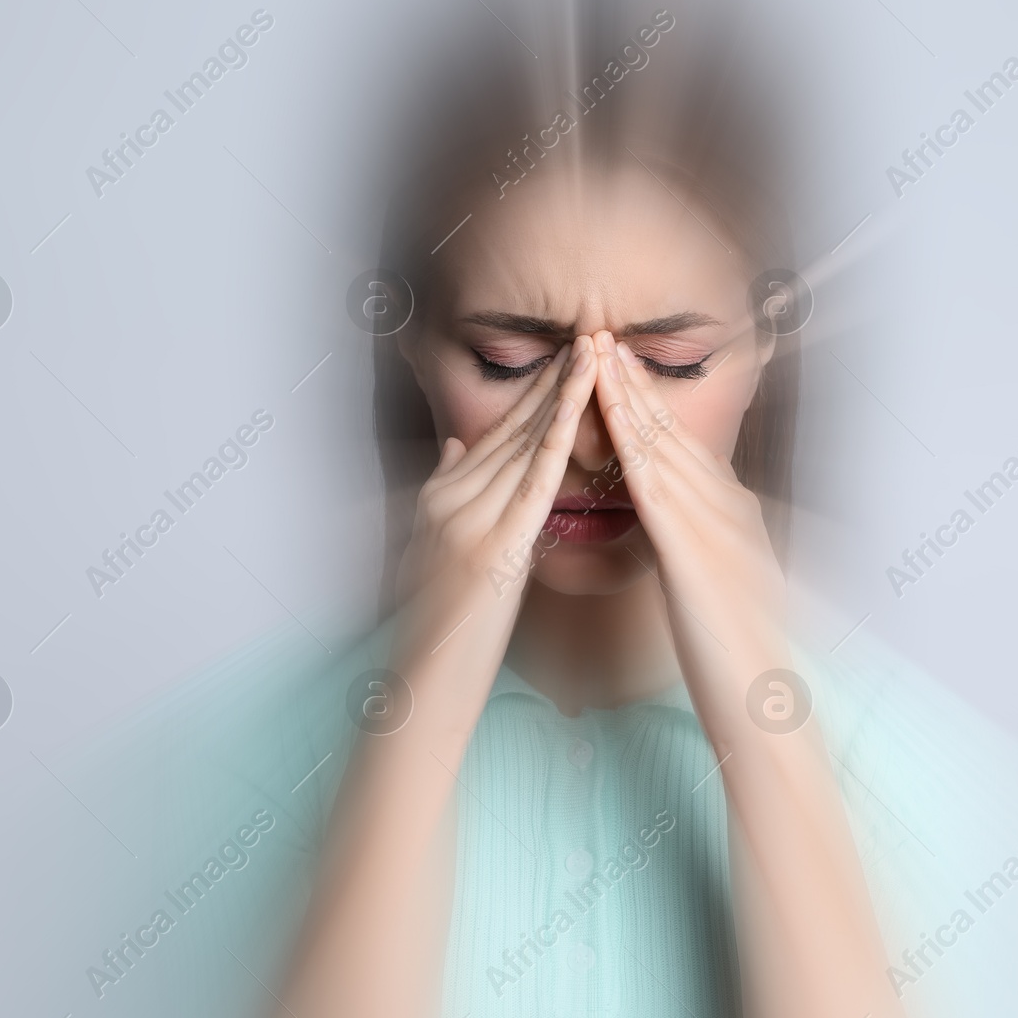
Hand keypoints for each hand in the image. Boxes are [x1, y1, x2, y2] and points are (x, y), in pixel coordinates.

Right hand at [390, 337, 597, 721]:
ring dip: (564, 394)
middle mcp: (449, 498)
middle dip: (555, 379)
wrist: (422, 686)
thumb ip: (451, 493)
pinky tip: (581, 409)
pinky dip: (558, 439)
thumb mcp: (439, 551)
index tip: (572, 354)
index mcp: (442, 497)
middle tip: (592, 331)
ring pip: (525, 443)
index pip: (500, 433)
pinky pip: (532, 482)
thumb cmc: (442, 630)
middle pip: (513, 427)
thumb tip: (456, 445)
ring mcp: (466, 520)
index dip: (539, 391)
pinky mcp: (489, 547)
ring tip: (595, 350)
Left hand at [590, 330, 788, 726]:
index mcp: (733, 518)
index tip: (621, 368)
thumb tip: (683, 535)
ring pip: (662, 445)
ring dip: (627, 393)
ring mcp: (714, 526)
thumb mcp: (721, 590)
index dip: (650, 404)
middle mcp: (728, 509)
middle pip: (673, 432)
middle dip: (635, 381)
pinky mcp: (694, 551)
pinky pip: (655, 484)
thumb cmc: (739, 659)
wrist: (766, 702)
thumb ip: (703, 553)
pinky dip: (631, 441)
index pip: (685, 448)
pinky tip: (608, 413)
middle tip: (602, 335)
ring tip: (596, 350)